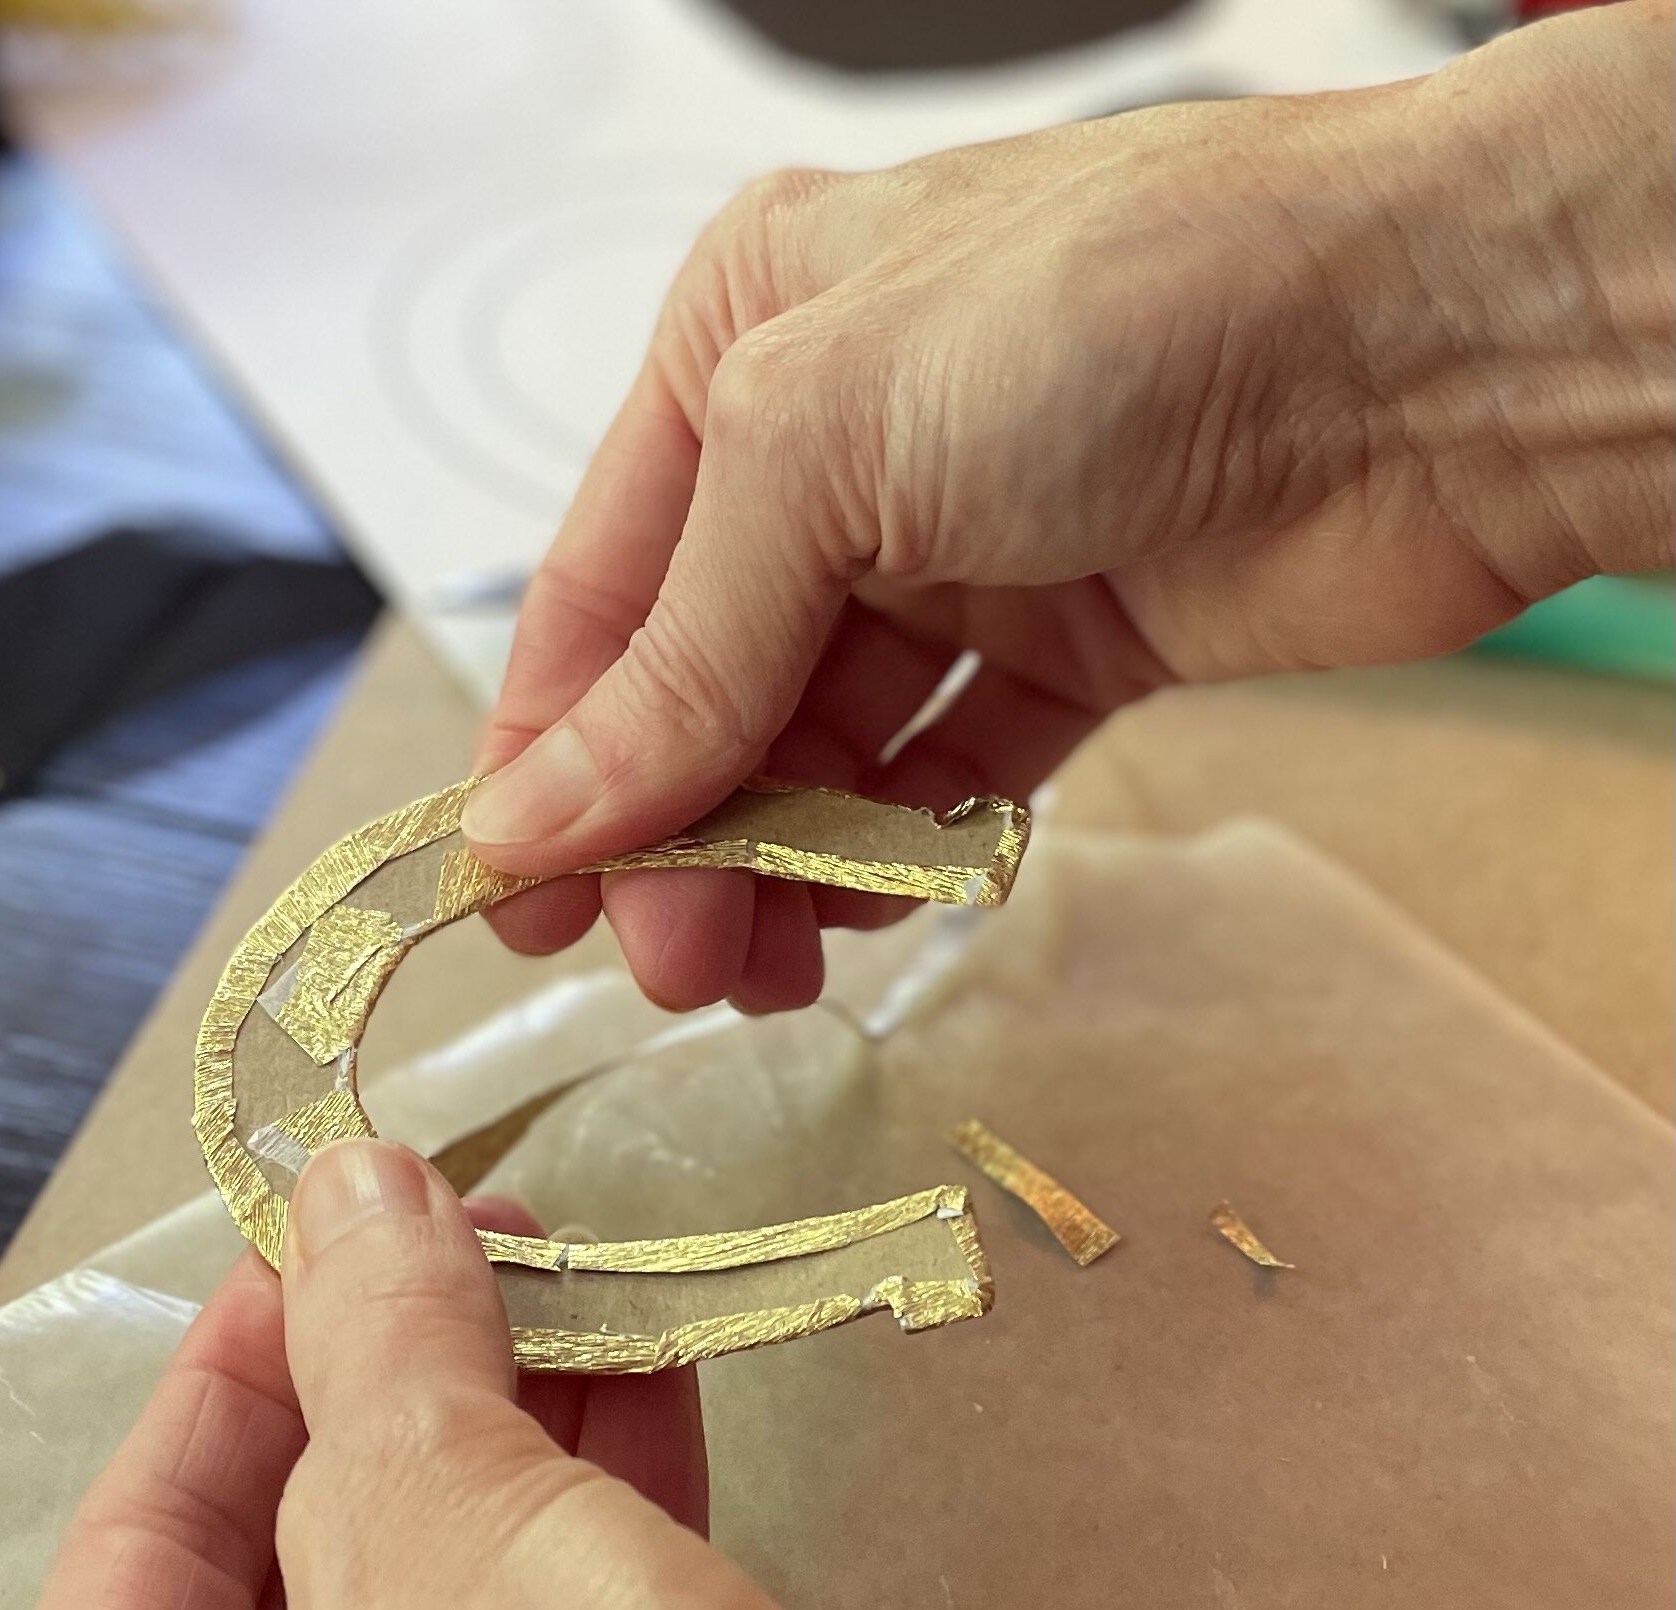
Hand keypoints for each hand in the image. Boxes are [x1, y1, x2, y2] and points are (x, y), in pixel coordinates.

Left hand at [0, 1140, 1140, 1609]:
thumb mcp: (448, 1538)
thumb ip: (379, 1344)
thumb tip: (350, 1182)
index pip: (131, 1564)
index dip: (246, 1359)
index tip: (338, 1218)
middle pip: (286, 1594)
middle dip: (404, 1391)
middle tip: (481, 1241)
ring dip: (516, 1445)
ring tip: (580, 1286)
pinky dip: (594, 1542)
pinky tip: (650, 1392)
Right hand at [462, 1, 1672, 1012]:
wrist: (1434, 349)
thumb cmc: (1135, 302)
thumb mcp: (824, 443)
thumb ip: (685, 654)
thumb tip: (554, 813)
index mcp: (746, 342)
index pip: (603, 588)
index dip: (549, 753)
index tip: (516, 894)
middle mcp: (843, 447)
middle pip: (706, 686)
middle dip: (678, 834)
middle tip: (671, 964)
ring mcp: (963, 549)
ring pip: (823, 747)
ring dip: (786, 862)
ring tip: (771, 965)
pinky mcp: (1071, 640)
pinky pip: (947, 775)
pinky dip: (906, 846)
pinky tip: (880, 901)